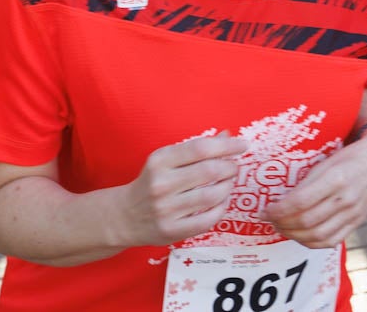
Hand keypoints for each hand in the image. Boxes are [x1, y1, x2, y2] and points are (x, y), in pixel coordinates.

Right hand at [115, 134, 247, 247]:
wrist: (124, 216)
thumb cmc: (151, 183)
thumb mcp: (166, 160)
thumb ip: (195, 149)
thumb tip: (227, 135)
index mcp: (160, 161)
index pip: (200, 148)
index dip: (226, 145)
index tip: (242, 145)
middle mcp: (161, 184)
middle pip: (209, 171)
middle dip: (230, 167)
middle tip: (235, 166)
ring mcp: (166, 209)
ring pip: (212, 196)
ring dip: (228, 187)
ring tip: (228, 182)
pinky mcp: (172, 230)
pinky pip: (208, 219)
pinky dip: (221, 208)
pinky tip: (221, 201)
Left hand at [265, 130, 366, 247]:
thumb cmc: (351, 156)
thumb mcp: (328, 159)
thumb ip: (309, 180)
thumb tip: (282, 199)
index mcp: (336, 177)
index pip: (299, 202)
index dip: (278, 210)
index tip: (264, 210)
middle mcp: (345, 198)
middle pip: (306, 221)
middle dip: (281, 224)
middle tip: (270, 219)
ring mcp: (352, 213)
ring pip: (317, 235)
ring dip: (293, 235)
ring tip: (282, 228)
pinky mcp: (356, 222)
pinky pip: (331, 241)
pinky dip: (312, 243)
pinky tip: (301, 236)